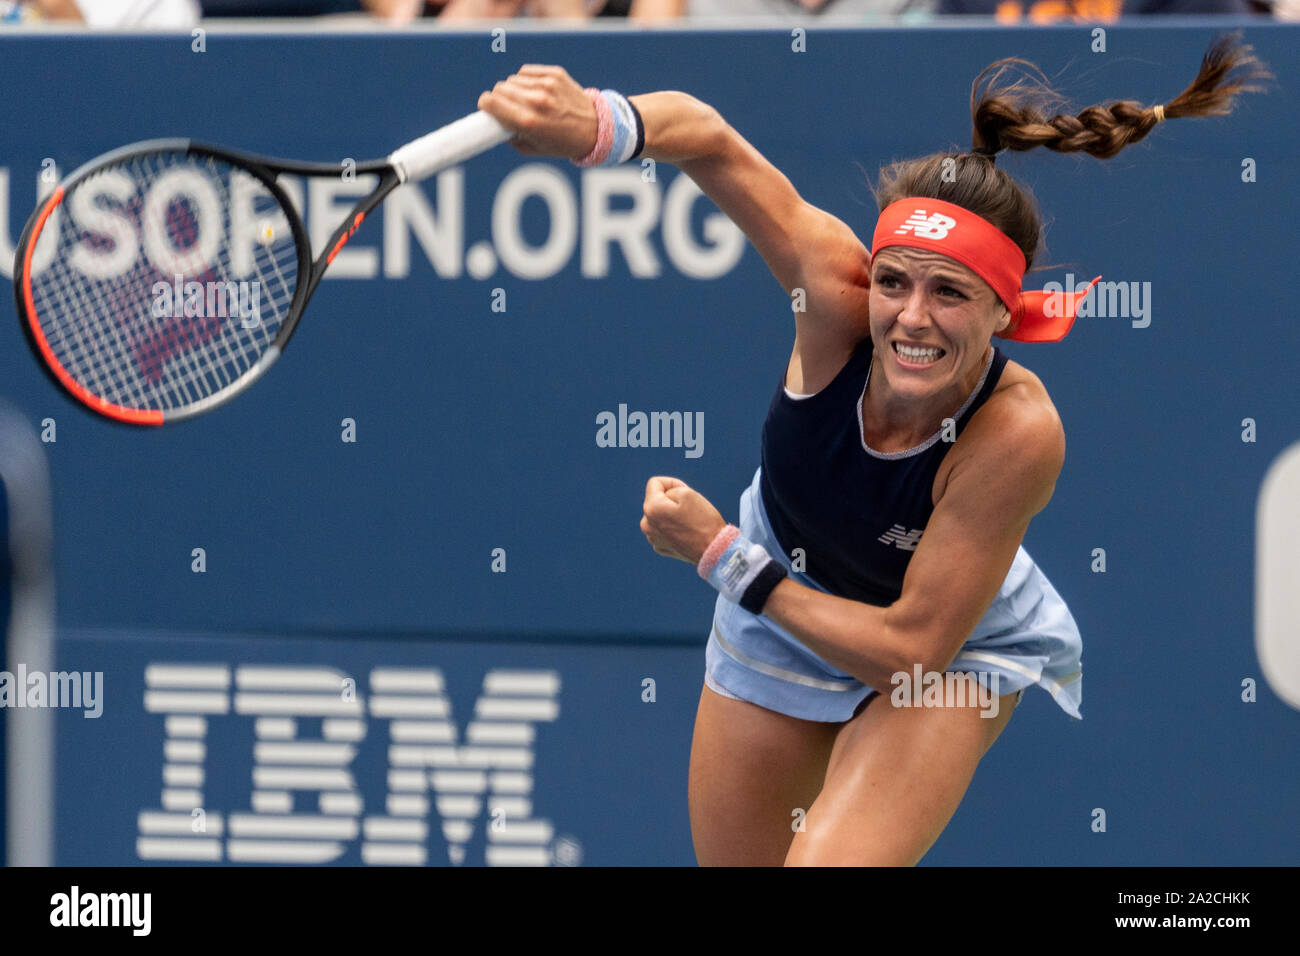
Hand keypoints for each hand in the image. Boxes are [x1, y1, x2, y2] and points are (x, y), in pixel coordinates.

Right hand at [477, 65, 598, 161]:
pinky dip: (525, 80)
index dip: (485, 104)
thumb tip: (495, 123)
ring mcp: (547, 85)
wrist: (596, 128)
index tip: (485, 107)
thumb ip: (511, 136)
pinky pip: (527, 71)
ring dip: (513, 89)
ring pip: (512, 79)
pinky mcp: (555, 74)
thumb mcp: (534, 148)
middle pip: (500, 89)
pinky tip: (533, 90)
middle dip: (498, 98)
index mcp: (529, 122)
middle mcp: (537, 101)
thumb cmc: (564, 142)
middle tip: (505, 106)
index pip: (491, 102)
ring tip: (523, 100)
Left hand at [640, 476, 726, 565]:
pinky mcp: (661, 547)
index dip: (672, 482)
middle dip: (671, 499)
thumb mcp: (688, 493)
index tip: (686, 491)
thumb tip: (665, 498)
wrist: (714, 551)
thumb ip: (671, 489)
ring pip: (660, 515)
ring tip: (689, 521)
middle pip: (657, 500)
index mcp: (651, 508)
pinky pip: (664, 529)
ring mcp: (653, 538)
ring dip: (672, 513)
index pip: (654, 483)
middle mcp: (646, 524)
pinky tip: (687, 532)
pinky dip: (673, 527)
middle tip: (690, 508)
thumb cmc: (703, 521)